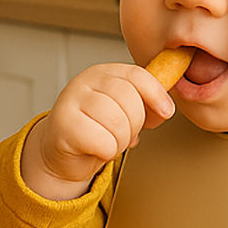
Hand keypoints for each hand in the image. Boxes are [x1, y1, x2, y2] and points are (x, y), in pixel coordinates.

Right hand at [21, 63, 174, 199]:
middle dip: (135, 124)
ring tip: (109, 141)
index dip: (156, 93)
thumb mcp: (124, 112)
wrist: (61, 153)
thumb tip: (164, 109)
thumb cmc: (95, 131)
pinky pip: (103, 142)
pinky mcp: (63, 126)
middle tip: (124, 133)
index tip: (166, 111)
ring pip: (117, 122)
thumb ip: (145, 105)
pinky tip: (96, 149)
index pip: (136, 74)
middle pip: (129, 99)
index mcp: (103, 73)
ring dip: (120, 140)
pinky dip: (107, 152)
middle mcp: (85, 81)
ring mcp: (71, 101)